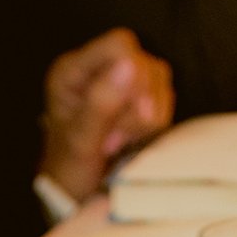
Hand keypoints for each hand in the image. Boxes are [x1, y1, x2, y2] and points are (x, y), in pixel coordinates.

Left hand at [41, 28, 172, 202]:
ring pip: (159, 80)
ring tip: (120, 141)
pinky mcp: (139, 97)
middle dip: (139, 106)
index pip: (120, 45)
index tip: (126, 113)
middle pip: (145, 63)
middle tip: (115, 138)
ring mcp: (120, 81)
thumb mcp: (80, 140)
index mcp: (75, 69)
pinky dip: (154, 124)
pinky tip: (132, 139)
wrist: (76, 190)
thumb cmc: (70, 167)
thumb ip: (101, 103)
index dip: (134, 76)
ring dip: (146, 118)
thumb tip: (130, 64)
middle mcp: (98, 68)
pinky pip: (165, 99)